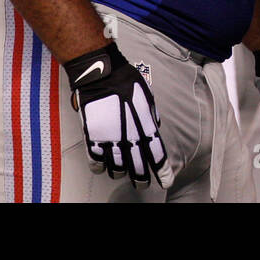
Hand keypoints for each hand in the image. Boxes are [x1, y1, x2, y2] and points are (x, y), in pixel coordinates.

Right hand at [65, 43, 172, 187]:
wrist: (101, 74)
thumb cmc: (126, 80)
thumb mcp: (147, 97)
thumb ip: (151, 116)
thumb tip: (154, 126)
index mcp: (145, 126)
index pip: (157, 154)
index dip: (163, 170)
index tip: (167, 181)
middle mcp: (129, 137)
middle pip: (138, 167)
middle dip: (142, 178)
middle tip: (143, 185)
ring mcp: (109, 139)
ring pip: (117, 168)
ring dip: (122, 173)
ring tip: (123, 174)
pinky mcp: (92, 138)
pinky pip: (96, 162)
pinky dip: (100, 167)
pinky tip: (103, 168)